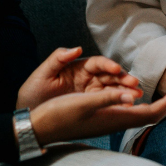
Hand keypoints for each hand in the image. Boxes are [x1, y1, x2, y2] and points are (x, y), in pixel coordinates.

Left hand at [15, 46, 139, 109]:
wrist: (29, 117)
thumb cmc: (33, 93)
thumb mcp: (42, 75)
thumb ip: (58, 58)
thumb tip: (77, 48)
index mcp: (77, 68)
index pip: (97, 63)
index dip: (108, 64)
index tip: (116, 68)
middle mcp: (87, 78)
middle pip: (109, 75)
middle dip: (123, 78)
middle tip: (134, 84)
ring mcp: (91, 92)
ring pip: (112, 89)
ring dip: (126, 91)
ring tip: (137, 95)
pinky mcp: (92, 106)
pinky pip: (108, 103)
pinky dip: (119, 104)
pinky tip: (129, 107)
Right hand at [29, 86, 165, 145]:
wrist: (40, 128)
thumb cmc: (59, 114)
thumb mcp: (83, 102)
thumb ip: (108, 98)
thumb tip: (132, 96)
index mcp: (114, 118)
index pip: (151, 113)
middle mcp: (114, 122)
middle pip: (149, 115)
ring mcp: (108, 122)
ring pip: (139, 114)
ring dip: (154, 104)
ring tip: (165, 93)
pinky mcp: (101, 119)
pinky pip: (127, 113)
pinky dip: (139, 104)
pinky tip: (136, 97)